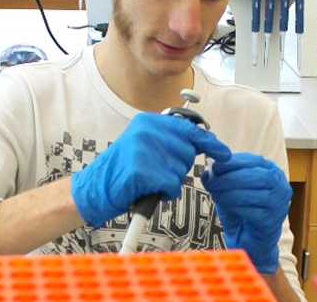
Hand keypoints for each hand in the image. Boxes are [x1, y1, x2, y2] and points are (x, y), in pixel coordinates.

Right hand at [71, 112, 231, 226]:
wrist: (93, 189)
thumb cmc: (122, 172)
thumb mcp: (144, 146)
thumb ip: (170, 140)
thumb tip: (207, 140)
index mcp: (149, 121)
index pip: (189, 129)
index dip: (209, 142)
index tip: (223, 153)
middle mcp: (147, 130)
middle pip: (188, 152)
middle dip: (178, 167)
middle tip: (154, 171)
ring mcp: (144, 149)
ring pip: (180, 171)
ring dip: (169, 182)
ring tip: (147, 180)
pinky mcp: (142, 170)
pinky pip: (171, 185)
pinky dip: (163, 193)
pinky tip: (146, 189)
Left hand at [202, 153, 291, 273]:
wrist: (249, 238)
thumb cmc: (240, 209)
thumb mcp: (229, 187)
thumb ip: (221, 176)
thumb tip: (208, 170)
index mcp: (272, 171)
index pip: (255, 161)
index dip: (234, 162)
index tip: (214, 165)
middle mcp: (281, 186)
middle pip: (259, 176)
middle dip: (232, 177)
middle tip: (212, 181)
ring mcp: (279, 205)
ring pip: (256, 193)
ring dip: (231, 192)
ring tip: (214, 193)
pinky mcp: (271, 222)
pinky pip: (252, 211)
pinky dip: (235, 206)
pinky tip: (223, 204)